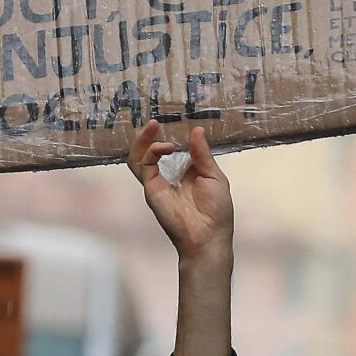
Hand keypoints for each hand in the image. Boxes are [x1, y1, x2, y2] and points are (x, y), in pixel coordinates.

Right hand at [127, 120, 233, 267]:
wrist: (208, 236)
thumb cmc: (217, 210)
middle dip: (148, 136)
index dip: (170, 135)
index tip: (178, 120)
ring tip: (152, 125)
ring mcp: (157, 183)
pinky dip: (152, 151)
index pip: (171, 151)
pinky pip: (143, 165)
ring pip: (138, 157)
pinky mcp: (151, 189)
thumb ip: (202, 154)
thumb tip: (197, 130)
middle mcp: (167, 177)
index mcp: (184, 174)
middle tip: (155, 120)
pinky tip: (167, 146)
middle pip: (148, 152)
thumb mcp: (213, 176)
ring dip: (143, 140)